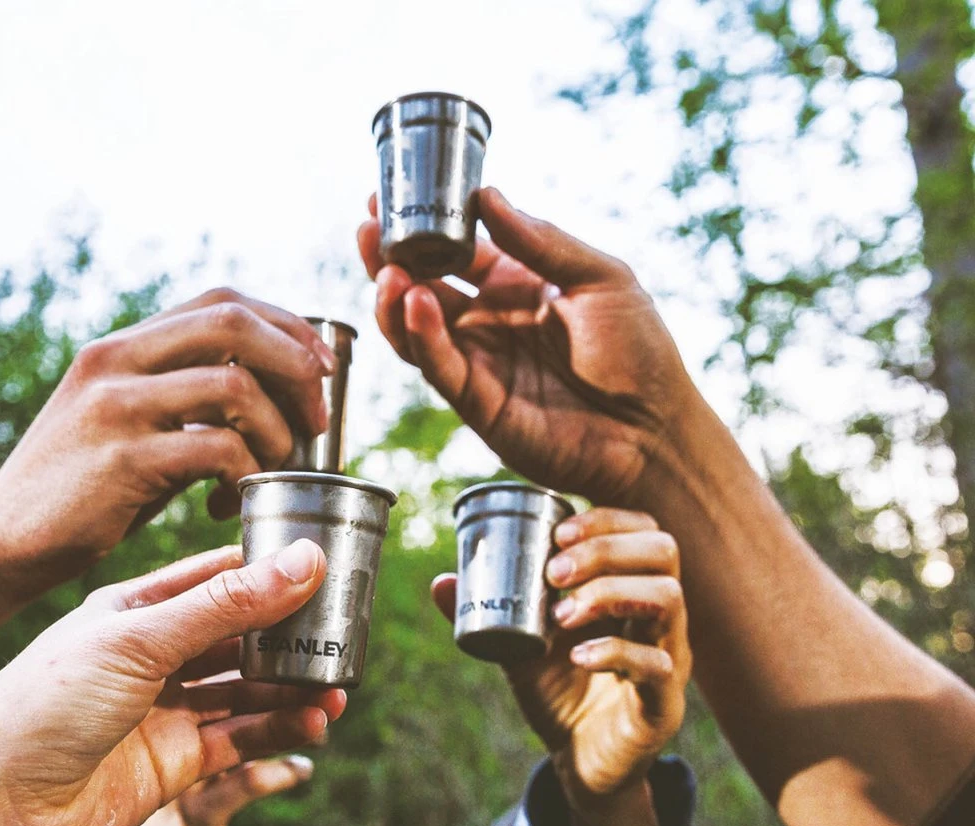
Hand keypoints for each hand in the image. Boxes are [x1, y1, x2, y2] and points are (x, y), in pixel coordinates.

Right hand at [0, 289, 336, 707]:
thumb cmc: (79, 492)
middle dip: (295, 365)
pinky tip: (230, 503)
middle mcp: (116, 360)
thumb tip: (262, 399)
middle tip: (317, 420)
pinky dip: (245, 475)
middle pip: (233, 323)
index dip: (284, 325)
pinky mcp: (122, 459)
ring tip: (275, 469)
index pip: (220, 300)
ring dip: (277, 430)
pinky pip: (216, 449)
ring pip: (234, 385)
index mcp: (121, 347)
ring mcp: (117, 406)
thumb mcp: (124, 425)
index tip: (320, 368)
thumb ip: (178, 400)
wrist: (2, 544)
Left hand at [0, 540, 343, 825]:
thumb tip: (305, 560)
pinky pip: (239, 739)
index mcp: (136, 608)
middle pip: (240, 638)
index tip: (327, 566)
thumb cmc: (45, 702)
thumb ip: (228, 605)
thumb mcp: (141, 638)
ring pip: (246, 692)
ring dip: (291, 689)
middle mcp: (154, 656)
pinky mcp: (175, 762)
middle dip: (291, 638)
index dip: (271, 571)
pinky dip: (277, 731)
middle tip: (345, 636)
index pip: (218, 577)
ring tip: (339, 689)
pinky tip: (312, 723)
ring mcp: (165, 710)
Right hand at [358, 189, 700, 504]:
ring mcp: (479, 364)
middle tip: (368, 231)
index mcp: (515, 285)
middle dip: (390, 259)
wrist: (655, 431)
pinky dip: (422, 337)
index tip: (387, 199)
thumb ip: (541, 241)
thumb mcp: (600, 277)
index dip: (421, 226)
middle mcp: (488, 323)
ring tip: (388, 272)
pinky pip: (440, 367)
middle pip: (422, 287)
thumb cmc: (640, 353)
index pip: (454, 250)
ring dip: (395, 301)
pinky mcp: (478, 404)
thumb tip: (486, 196)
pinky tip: (415, 305)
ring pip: (417, 331)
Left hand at [432, 508, 689, 825]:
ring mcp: (668, 657)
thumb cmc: (560, 692)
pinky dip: (614, 653)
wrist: (579, 762)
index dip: (607, 521)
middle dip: (606, 550)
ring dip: (610, 593)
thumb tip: (441, 581)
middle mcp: (658, 617)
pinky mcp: (664, 702)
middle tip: (554, 572)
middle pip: (664, 552)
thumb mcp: (519, 646)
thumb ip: (490, 613)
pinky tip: (578, 656)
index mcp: (630, 591)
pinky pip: (655, 665)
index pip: (642, 532)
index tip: (559, 533)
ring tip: (562, 614)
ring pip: (668, 599)